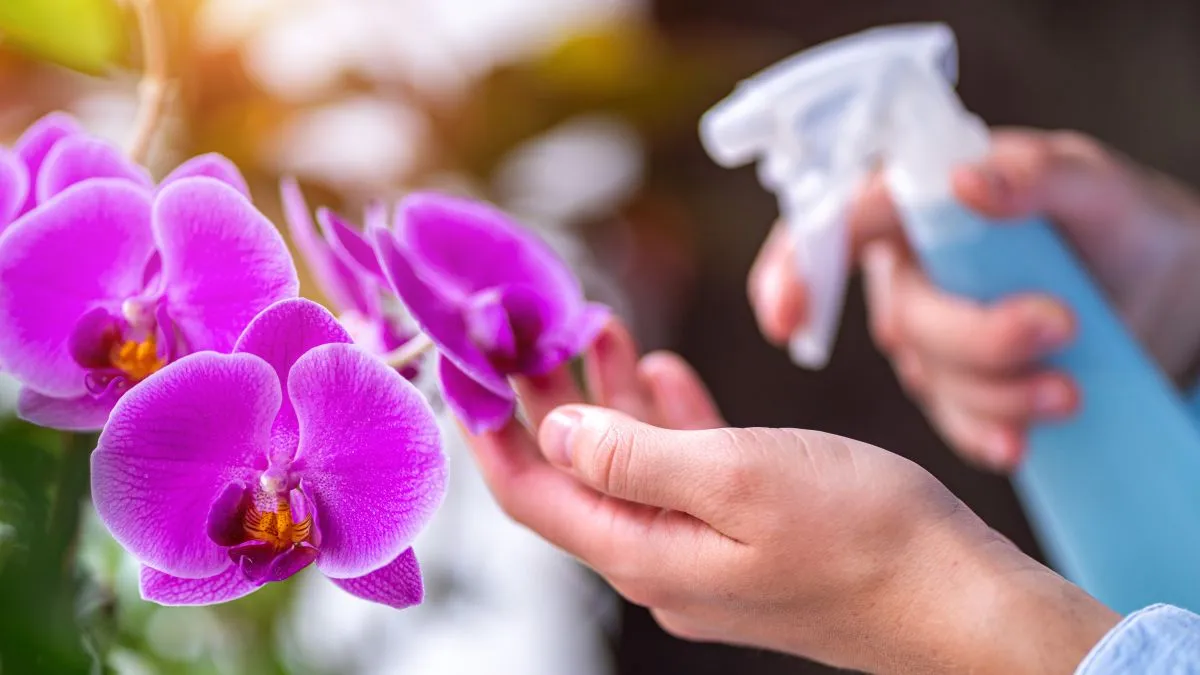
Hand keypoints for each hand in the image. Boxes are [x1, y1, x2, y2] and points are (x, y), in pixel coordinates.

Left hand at [466, 319, 1118, 672]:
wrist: (958, 598)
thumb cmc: (863, 537)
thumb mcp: (738, 476)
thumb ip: (635, 454)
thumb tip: (555, 431)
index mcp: (645, 554)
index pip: (532, 493)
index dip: (489, 430)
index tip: (464, 367)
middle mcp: (661, 562)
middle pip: (575, 474)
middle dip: (547, 398)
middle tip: (530, 326)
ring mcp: (702, 555)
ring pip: (631, 466)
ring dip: (610, 399)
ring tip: (597, 327)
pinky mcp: (744, 540)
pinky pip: (684, 476)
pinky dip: (668, 422)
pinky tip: (665, 373)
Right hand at [749, 129, 1199, 470]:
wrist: (1163, 294)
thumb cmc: (1119, 220)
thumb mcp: (1095, 185)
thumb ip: (1034, 172)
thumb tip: (963, 181)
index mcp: (918, 202)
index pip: (832, 226)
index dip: (793, 270)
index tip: (788, 318)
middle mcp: (911, 269)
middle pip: (901, 319)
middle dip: (976, 336)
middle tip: (1060, 325)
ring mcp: (930, 335)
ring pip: (930, 377)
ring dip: (1001, 390)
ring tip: (1072, 387)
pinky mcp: (959, 389)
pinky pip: (954, 424)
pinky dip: (988, 434)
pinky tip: (1022, 442)